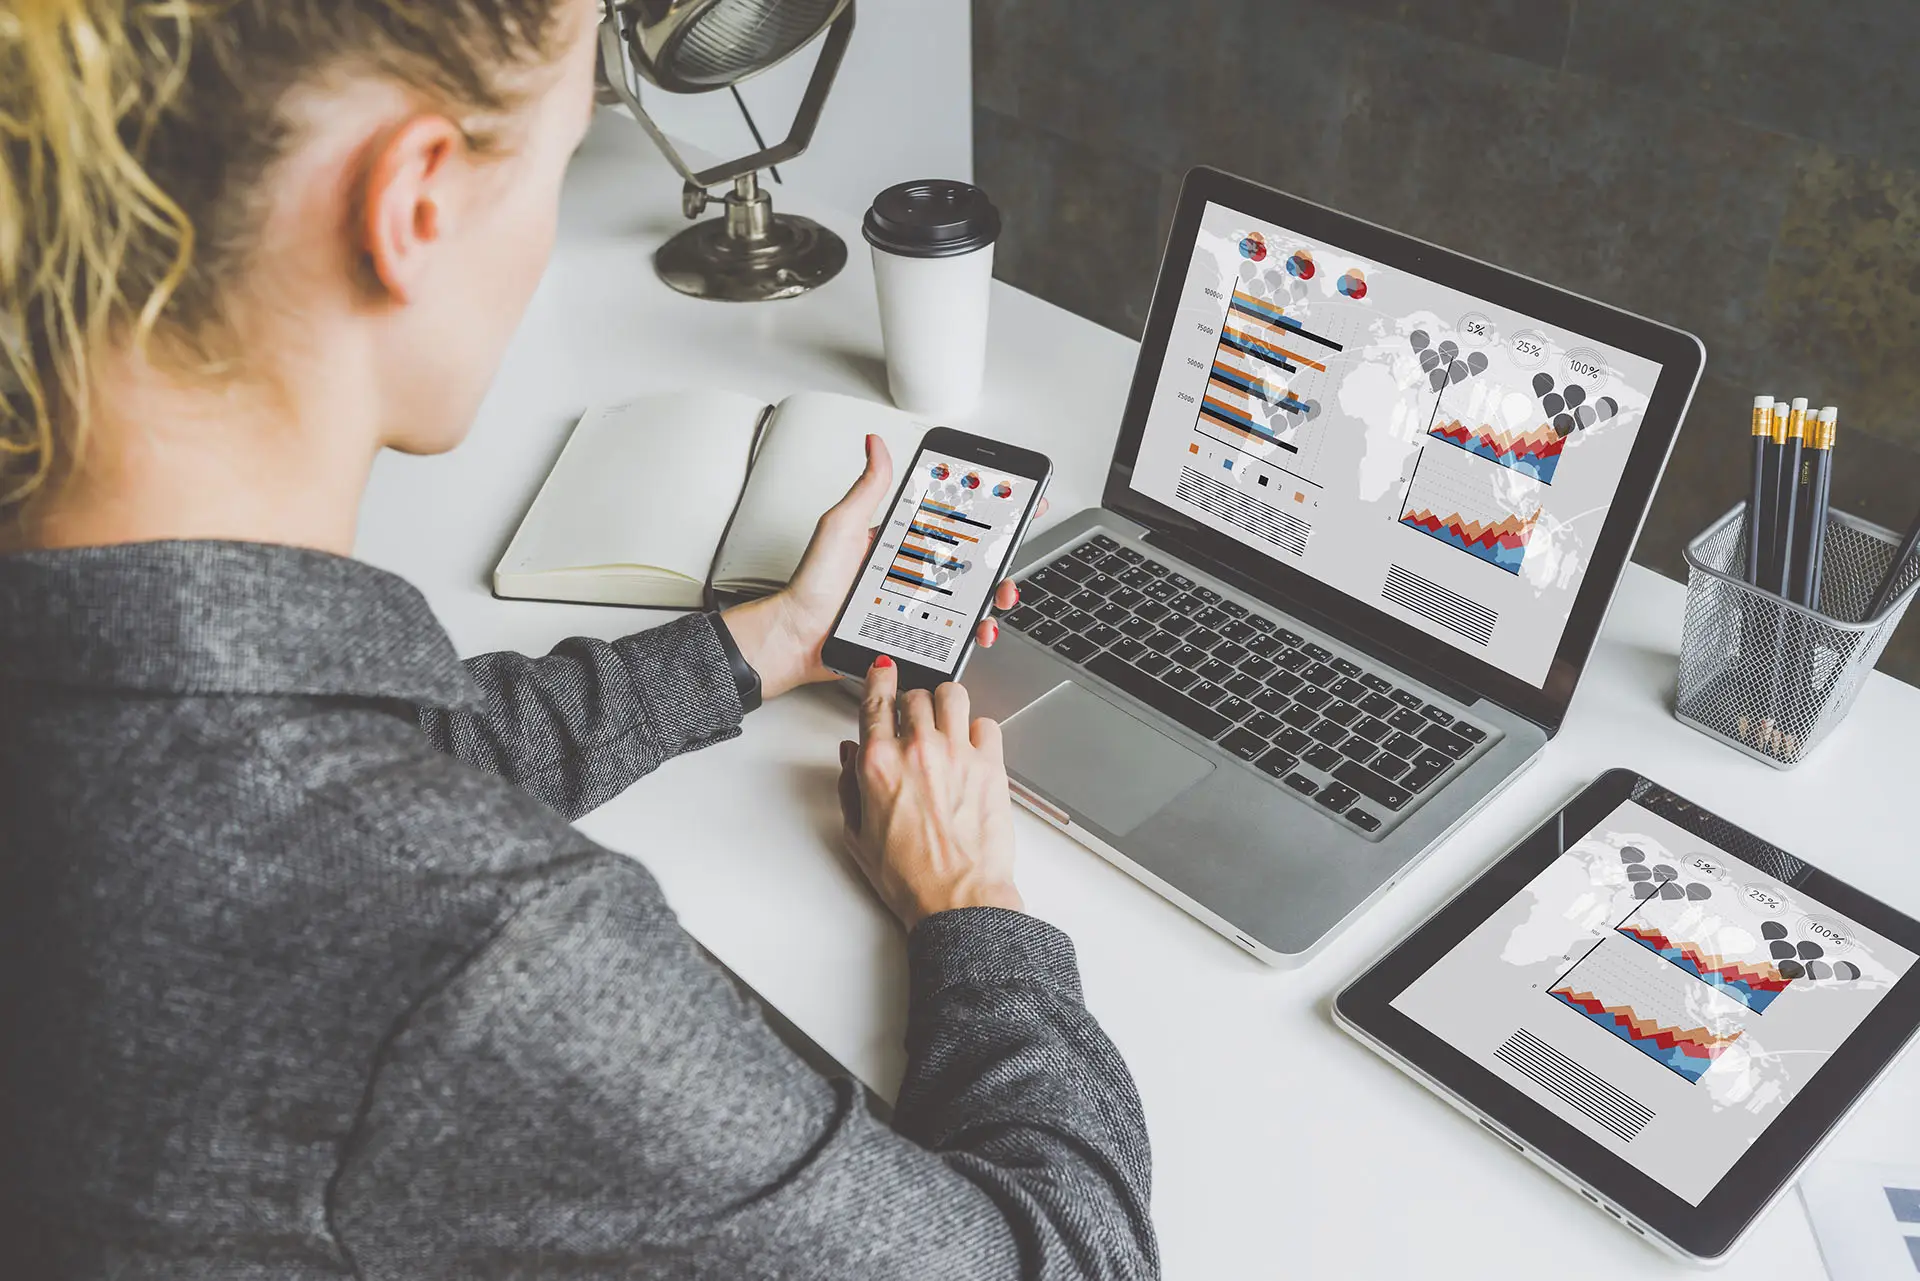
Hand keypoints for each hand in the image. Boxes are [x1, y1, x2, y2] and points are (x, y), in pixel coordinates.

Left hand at [721, 434, 1034, 700]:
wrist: (798, 637)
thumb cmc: (813, 584)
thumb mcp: (842, 526)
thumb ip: (867, 488)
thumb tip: (876, 445)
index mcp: (901, 540)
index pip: (953, 518)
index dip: (989, 510)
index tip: (1016, 500)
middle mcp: (914, 570)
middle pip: (973, 559)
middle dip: (1002, 556)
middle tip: (1009, 554)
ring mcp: (919, 603)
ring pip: (972, 597)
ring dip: (996, 596)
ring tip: (999, 596)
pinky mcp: (918, 633)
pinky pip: (955, 631)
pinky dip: (975, 631)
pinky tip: (977, 629)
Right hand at [836, 657, 1022, 929]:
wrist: (958, 900)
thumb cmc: (910, 877)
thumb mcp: (858, 835)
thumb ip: (848, 786)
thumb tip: (849, 755)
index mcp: (878, 764)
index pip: (876, 699)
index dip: (879, 677)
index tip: (882, 669)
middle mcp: (917, 750)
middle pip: (915, 695)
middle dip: (912, 701)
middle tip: (915, 718)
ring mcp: (957, 754)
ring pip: (953, 695)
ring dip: (946, 703)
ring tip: (945, 720)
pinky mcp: (990, 766)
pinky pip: (987, 724)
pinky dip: (978, 730)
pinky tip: (971, 748)